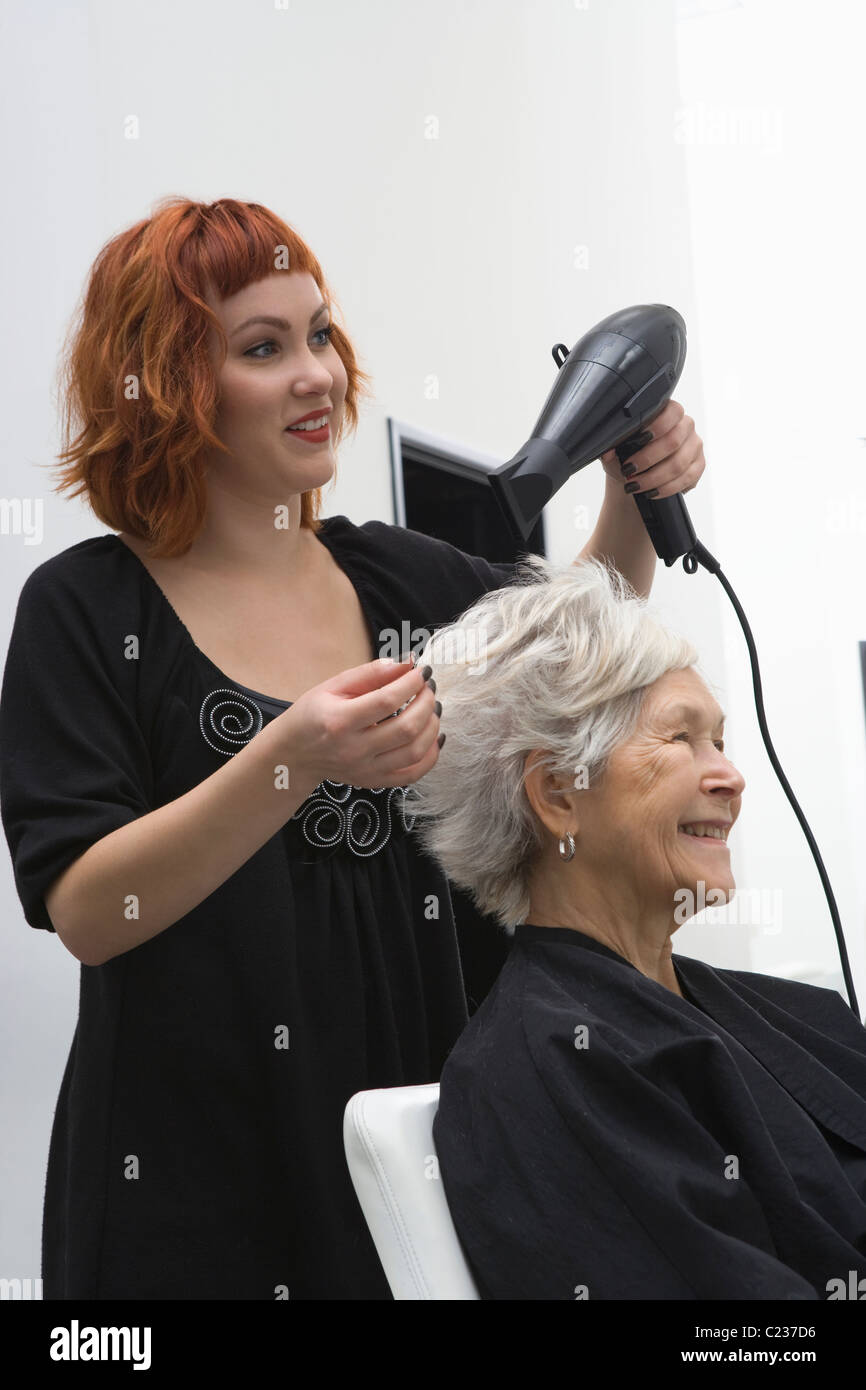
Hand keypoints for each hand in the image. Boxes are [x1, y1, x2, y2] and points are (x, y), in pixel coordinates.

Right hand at [285, 658, 442, 789]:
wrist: (294, 754)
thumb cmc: (313, 714)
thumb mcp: (333, 686)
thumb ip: (370, 674)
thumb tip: (407, 662)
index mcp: (339, 721)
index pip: (387, 700)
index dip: (411, 683)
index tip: (422, 671)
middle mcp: (354, 750)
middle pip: (406, 728)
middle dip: (426, 703)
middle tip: (428, 688)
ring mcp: (365, 770)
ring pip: (415, 752)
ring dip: (432, 726)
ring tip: (432, 708)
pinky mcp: (374, 782)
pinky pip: (413, 774)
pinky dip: (431, 755)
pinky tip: (433, 736)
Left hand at [599, 398, 704, 499]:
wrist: (637, 476)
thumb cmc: (628, 455)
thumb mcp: (616, 450)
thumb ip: (612, 448)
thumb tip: (607, 452)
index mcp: (668, 412)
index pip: (671, 412)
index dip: (656, 426)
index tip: (638, 440)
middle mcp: (686, 426)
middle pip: (673, 441)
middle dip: (647, 459)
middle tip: (628, 470)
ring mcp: (695, 446)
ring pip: (678, 463)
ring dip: (653, 478)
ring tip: (634, 485)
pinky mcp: (698, 466)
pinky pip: (686, 479)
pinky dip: (666, 488)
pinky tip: (650, 492)